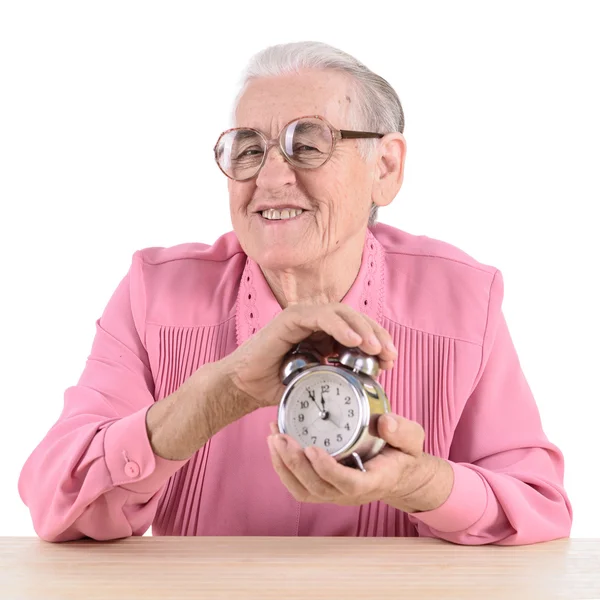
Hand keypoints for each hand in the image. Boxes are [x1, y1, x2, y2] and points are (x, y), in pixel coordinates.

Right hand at [219, 302, 397, 408]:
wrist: (244, 388)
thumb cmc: (277, 386)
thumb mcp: (317, 384)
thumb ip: (340, 378)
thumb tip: (371, 382)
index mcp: (325, 336)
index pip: (359, 331)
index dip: (378, 343)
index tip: (390, 363)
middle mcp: (316, 323)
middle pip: (356, 319)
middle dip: (377, 335)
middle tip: (390, 355)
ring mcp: (304, 318)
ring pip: (343, 313)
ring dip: (363, 329)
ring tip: (376, 348)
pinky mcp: (291, 318)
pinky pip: (322, 316)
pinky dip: (340, 326)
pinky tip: (354, 341)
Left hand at [266, 413, 453, 512]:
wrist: (398, 473)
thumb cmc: (402, 454)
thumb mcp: (412, 439)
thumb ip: (402, 431)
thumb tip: (385, 421)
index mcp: (374, 481)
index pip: (348, 483)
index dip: (328, 470)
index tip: (312, 449)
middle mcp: (350, 493)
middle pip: (317, 488)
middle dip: (295, 463)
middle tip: (281, 437)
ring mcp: (334, 493)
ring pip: (303, 490)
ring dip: (283, 465)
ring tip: (273, 437)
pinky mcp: (323, 488)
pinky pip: (298, 486)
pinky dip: (282, 467)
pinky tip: (275, 444)